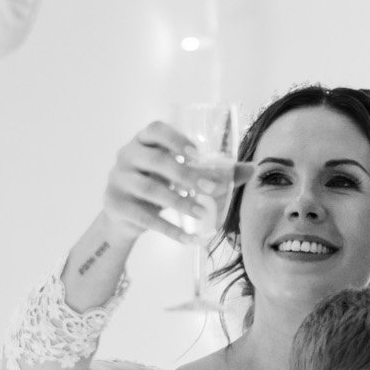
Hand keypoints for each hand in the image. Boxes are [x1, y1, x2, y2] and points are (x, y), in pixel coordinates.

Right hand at [101, 120, 249, 243]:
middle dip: (186, 175)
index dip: (176, 139)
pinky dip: (170, 230)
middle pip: (155, 161)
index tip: (197, 154)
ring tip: (201, 213)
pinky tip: (190, 239)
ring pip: (150, 190)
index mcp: (143, 141)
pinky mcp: (115, 205)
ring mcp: (118, 180)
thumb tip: (253, 169)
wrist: (124, 215)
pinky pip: (145, 218)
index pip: (154, 129)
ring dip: (179, 202)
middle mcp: (127, 156)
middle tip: (211, 189)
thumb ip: (214, 171)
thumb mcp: (180, 174)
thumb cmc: (158, 184)